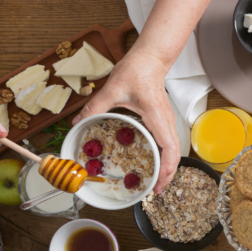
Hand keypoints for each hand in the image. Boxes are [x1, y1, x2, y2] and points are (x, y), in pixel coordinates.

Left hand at [73, 49, 179, 191]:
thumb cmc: (137, 71)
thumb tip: (78, 121)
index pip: (169, 150)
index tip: (157, 186)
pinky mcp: (163, 120)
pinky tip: (152, 161)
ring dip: (166, 167)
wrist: (150, 59)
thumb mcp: (113, 89)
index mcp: (158, 119)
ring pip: (172, 151)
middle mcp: (166, 123)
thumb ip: (95, 106)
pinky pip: (167, 143)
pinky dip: (163, 157)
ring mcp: (167, 122)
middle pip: (174, 156)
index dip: (166, 171)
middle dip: (166, 176)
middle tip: (153, 191)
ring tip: (154, 181)